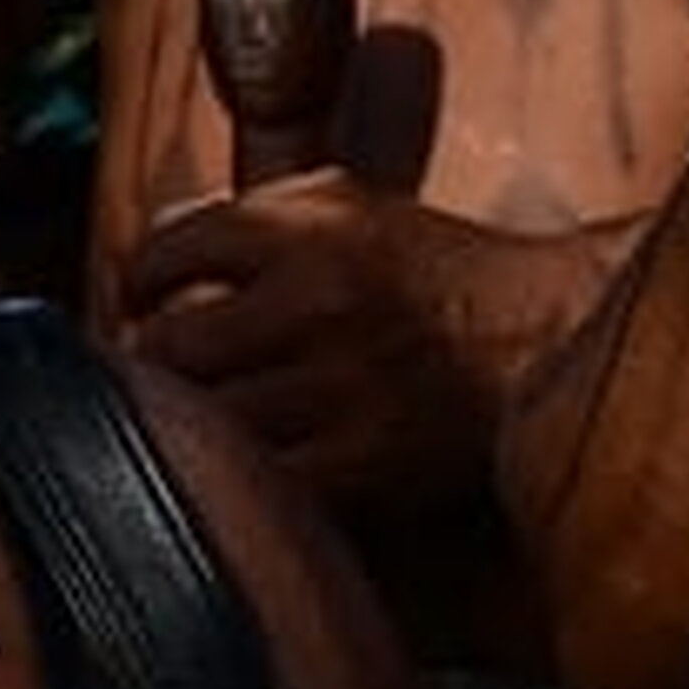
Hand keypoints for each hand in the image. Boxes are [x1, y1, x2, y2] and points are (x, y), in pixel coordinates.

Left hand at [115, 173, 537, 508]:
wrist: (548, 336)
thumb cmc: (439, 271)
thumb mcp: (353, 206)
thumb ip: (254, 214)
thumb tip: (154, 252)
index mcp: (312, 223)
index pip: (167, 251)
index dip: (140, 284)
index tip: (144, 304)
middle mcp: (319, 295)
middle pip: (166, 347)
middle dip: (157, 365)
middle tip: (174, 375)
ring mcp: (338, 384)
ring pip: (200, 422)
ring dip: (191, 427)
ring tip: (207, 421)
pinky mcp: (361, 463)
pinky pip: (254, 482)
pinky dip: (242, 478)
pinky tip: (257, 465)